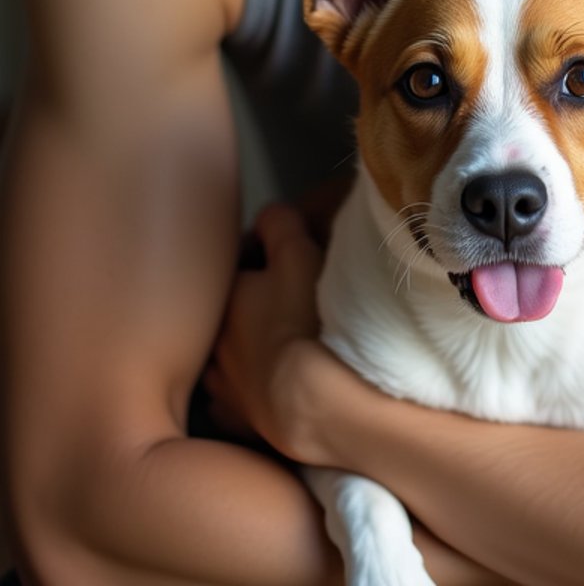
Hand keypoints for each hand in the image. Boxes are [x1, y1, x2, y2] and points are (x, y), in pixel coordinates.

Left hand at [205, 203, 325, 454]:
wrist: (311, 401)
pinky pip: (235, 405)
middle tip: (282, 307)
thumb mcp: (297, 252)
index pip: (237, 269)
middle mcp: (211, 343)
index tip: (286, 263)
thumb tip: (268, 218)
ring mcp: (221, 388)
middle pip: (229, 317)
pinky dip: (248, 396)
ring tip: (275, 353)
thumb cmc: (304, 319)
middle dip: (249, 310)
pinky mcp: (237, 425)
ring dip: (244, 355)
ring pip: (225, 363)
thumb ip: (279, 224)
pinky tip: (268, 395)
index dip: (263, 262)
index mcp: (224, 297)